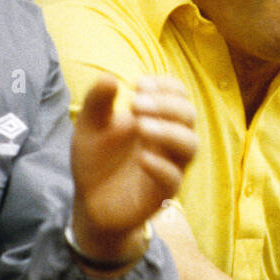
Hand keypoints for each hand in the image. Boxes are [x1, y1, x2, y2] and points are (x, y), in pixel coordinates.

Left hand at [70, 75, 196, 264]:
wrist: (90, 201)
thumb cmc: (96, 159)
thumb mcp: (89, 127)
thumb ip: (98, 102)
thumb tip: (110, 78)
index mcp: (158, 119)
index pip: (179, 96)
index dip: (166, 87)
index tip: (140, 84)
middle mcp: (169, 140)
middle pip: (188, 116)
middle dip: (166, 105)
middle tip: (135, 103)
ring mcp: (170, 165)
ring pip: (190, 145)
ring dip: (168, 131)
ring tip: (141, 126)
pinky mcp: (163, 192)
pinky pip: (173, 177)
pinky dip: (160, 165)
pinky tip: (141, 158)